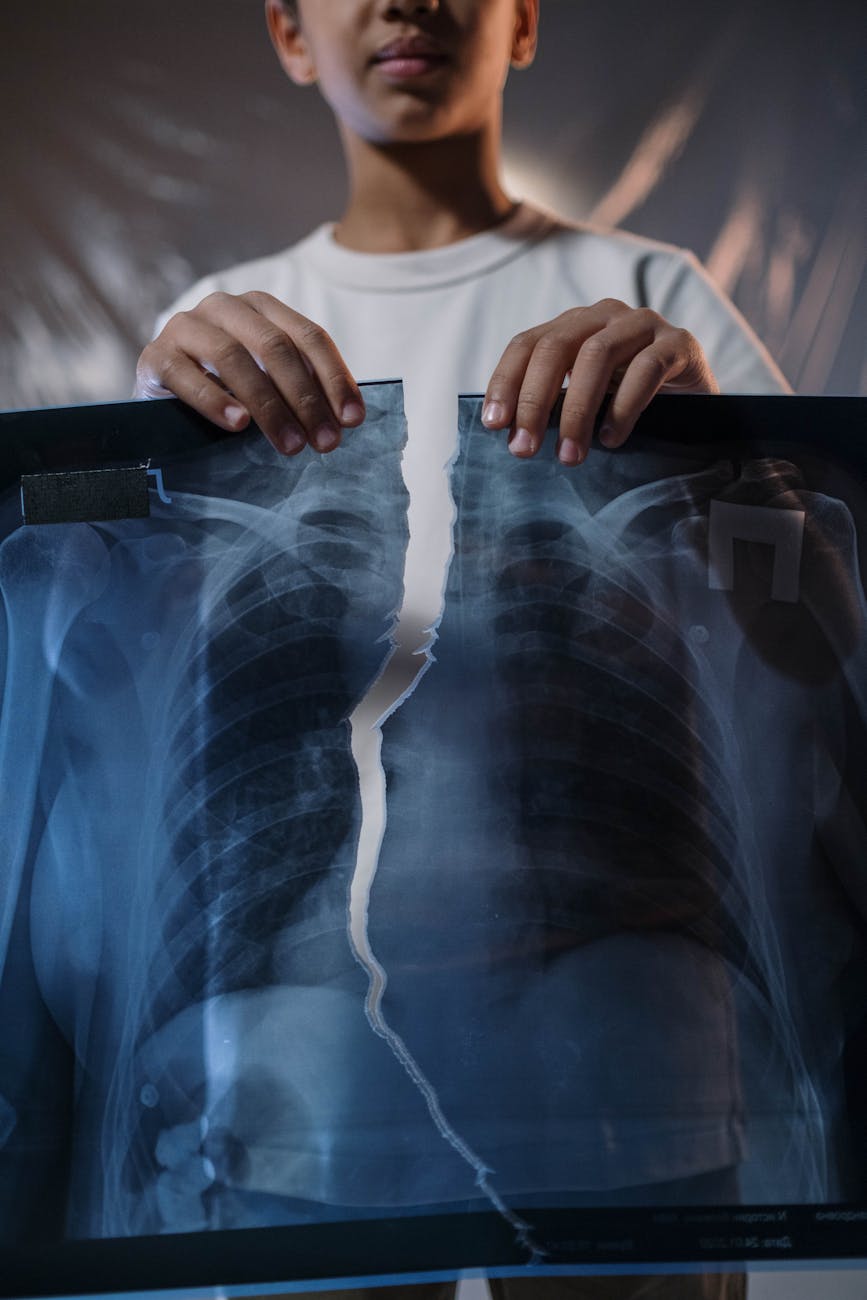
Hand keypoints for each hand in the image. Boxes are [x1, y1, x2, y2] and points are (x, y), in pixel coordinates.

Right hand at [134, 291, 365, 455]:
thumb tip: (346, 420)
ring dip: (268, 406)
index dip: (335, 378)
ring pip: (233, 358)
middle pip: (274, 347)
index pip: (309, 337)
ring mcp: (186, 327)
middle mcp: (224, 308)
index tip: (353, 420)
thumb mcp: (269, 385)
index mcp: (260, 308)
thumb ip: (299, 390)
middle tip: (325, 442)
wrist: (161, 399)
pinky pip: (185, 374)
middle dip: (306, 399)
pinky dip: (215, 400)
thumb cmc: (226, 393)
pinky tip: (239, 425)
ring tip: (290, 445)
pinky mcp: (155, 355)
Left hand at [481, 299, 718, 465]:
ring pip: (597, 355)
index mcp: (575, 325)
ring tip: (569, 455)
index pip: (527, 344)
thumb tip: (511, 436)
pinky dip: (623, 406)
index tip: (493, 425)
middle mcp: (606, 315)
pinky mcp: (680, 342)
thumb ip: (554, 406)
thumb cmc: (631, 406)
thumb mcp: (587, 402)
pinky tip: (611, 439)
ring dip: (577, 410)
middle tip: (524, 450)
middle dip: (534, 401)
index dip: (506, 382)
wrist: (700, 405)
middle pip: (556, 347)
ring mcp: (645, 324)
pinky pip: (647, 368)